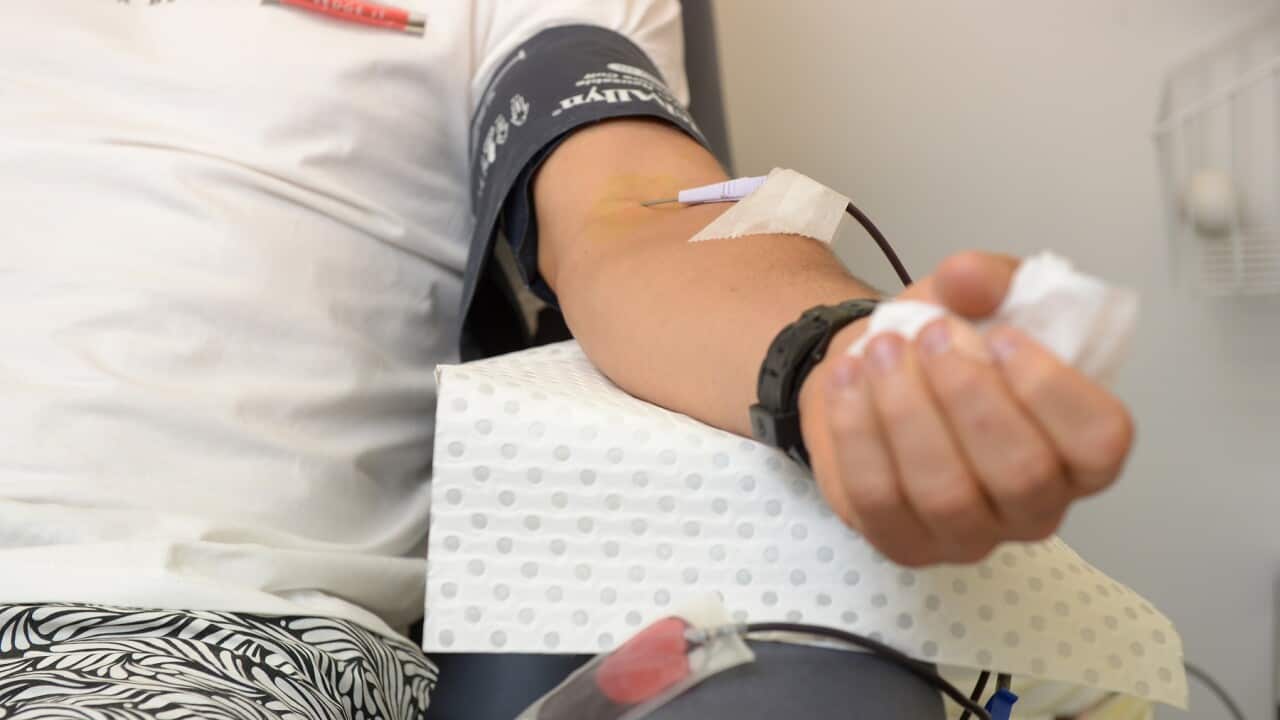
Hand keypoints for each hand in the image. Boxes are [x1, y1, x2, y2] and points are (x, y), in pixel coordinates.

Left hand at [798, 252, 1133, 566]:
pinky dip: (856, 432)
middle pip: (1020, 474)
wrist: (875, 367)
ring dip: (906, 411)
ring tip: (882, 350)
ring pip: (944, 493)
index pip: (1100, 442)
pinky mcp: (900, 541)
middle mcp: (1035, 507)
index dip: (1051, 389)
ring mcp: (967, 535)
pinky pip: (876, 498)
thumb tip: (970, 277)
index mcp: (1079, 450)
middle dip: (968, 394)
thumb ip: (986, 278)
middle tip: (932, 334)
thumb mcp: (975, 294)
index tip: (1004, 337)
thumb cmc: (943, 343)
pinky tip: (847, 380)